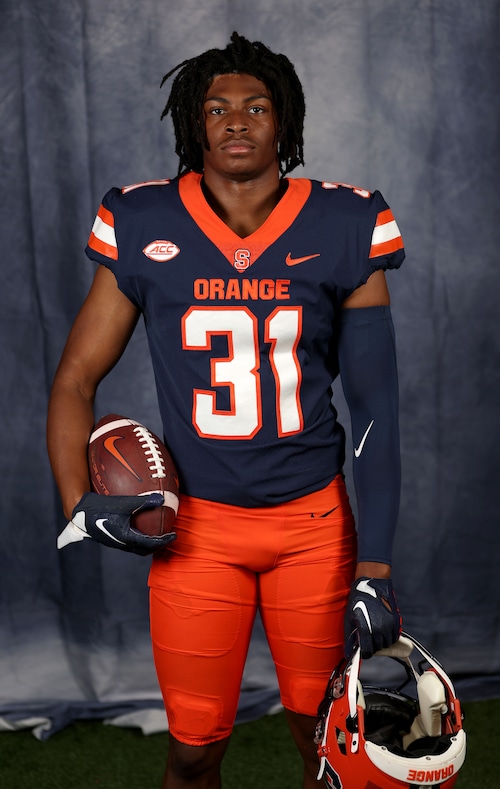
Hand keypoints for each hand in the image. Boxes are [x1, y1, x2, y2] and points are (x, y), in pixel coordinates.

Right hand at [57, 492, 176, 555]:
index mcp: (127, 538)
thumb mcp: (124, 503)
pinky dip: (136, 537)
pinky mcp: (109, 538)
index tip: (174, 535)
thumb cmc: (101, 507)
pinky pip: (127, 541)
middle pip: (143, 550)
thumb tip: (162, 498)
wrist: (79, 513)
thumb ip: (143, 501)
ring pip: (134, 547)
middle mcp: (121, 543)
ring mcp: (114, 542)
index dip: (164, 540)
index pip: (151, 543)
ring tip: (154, 534)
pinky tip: (136, 524)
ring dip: (146, 543)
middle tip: (165, 538)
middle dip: (156, 546)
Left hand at [344, 577, 400, 657]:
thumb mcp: (349, 617)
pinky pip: (395, 636)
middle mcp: (379, 629)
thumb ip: (350, 635)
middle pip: (378, 648)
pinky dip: (389, 637)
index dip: (365, 654)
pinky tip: (383, 631)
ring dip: (381, 642)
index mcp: (366, 629)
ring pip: (387, 643)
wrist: (371, 584)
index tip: (363, 652)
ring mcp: (389, 625)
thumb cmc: (358, 599)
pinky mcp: (395, 621)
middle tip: (368, 642)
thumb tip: (348, 651)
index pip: (368, 651)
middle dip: (372, 647)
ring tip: (375, 635)